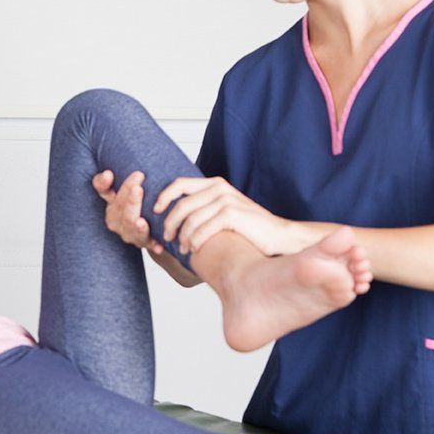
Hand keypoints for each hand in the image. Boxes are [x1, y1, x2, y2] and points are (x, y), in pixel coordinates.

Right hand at [92, 170, 164, 255]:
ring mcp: (129, 234)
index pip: (105, 192)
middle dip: (130, 200)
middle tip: (138, 188)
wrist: (144, 228)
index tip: (112, 174)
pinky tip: (159, 246)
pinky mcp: (144, 243)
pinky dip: (153, 245)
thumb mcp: (119, 191)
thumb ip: (108, 182)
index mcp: (109, 205)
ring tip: (141, 222)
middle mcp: (116, 222)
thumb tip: (107, 173)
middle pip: (121, 209)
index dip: (106, 183)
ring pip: (131, 229)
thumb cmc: (131, 203)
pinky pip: (148, 244)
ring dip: (137, 227)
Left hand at [153, 176, 294, 256]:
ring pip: (190, 219)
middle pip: (181, 204)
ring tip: (183, 249)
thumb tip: (178, 214)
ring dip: (182, 237)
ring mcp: (226, 200)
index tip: (155, 212)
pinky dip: (195, 241)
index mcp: (215, 184)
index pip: (179, 184)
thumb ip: (205, 207)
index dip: (163, 197)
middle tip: (167, 239)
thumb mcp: (225, 211)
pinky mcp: (232, 214)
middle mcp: (219, 188)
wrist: (279, 236)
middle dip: (170, 223)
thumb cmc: (250, 228)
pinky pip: (202, 229)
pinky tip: (195, 250)